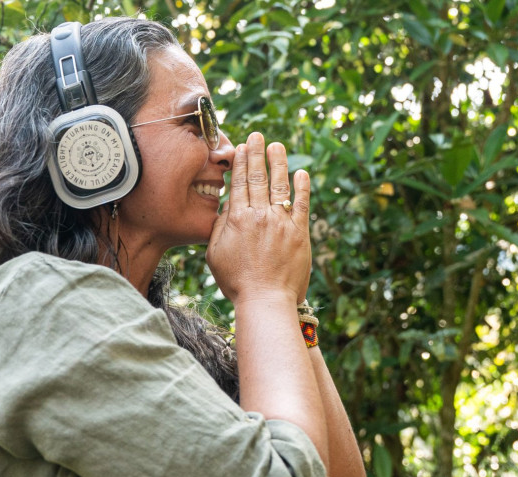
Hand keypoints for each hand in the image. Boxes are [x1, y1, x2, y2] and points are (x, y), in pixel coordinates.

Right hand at [206, 132, 310, 305]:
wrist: (265, 300)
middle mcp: (259, 216)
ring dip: (278, 163)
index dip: (240, 163)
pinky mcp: (300, 233)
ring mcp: (281, 223)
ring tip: (277, 146)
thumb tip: (227, 208)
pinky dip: (302, 187)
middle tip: (259, 135)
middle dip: (257, 154)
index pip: (239, 184)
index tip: (242, 147)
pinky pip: (302, 204)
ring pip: (280, 185)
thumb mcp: (215, 255)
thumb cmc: (237, 282)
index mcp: (237, 220)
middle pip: (258, 178)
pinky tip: (301, 173)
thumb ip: (220, 228)